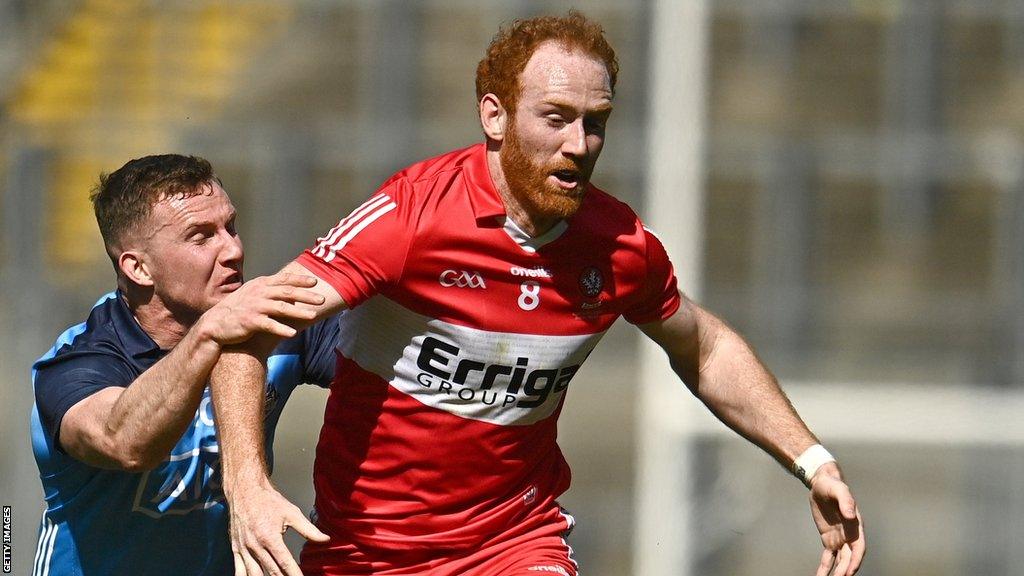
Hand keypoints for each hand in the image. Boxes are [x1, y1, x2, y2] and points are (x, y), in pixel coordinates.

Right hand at [201, 273, 325, 345]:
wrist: (215, 324)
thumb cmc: (238, 309)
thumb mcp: (253, 294)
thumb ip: (270, 290)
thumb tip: (291, 290)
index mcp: (260, 284)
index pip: (284, 280)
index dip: (300, 280)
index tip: (315, 281)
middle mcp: (258, 293)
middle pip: (287, 292)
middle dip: (306, 295)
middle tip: (322, 299)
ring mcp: (254, 307)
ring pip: (281, 308)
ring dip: (299, 312)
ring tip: (313, 316)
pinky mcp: (250, 322)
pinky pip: (269, 325)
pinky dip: (281, 329)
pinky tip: (293, 334)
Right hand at [228, 479, 329, 575]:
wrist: (245, 492)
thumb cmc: (268, 501)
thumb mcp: (291, 513)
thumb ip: (308, 529)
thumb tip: (325, 539)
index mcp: (270, 537)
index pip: (285, 563)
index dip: (294, 575)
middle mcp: (255, 546)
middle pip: (271, 571)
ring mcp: (244, 549)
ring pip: (254, 574)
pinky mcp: (235, 549)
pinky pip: (239, 570)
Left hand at [809, 463, 864, 575]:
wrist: (821, 484)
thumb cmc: (832, 485)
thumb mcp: (838, 489)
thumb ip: (846, 500)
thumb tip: (851, 514)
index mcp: (856, 525)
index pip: (859, 547)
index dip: (856, 560)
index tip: (850, 571)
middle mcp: (850, 535)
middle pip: (850, 557)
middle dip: (846, 570)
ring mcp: (840, 539)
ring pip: (841, 560)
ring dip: (838, 572)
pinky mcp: (829, 540)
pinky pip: (828, 557)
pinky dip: (825, 568)